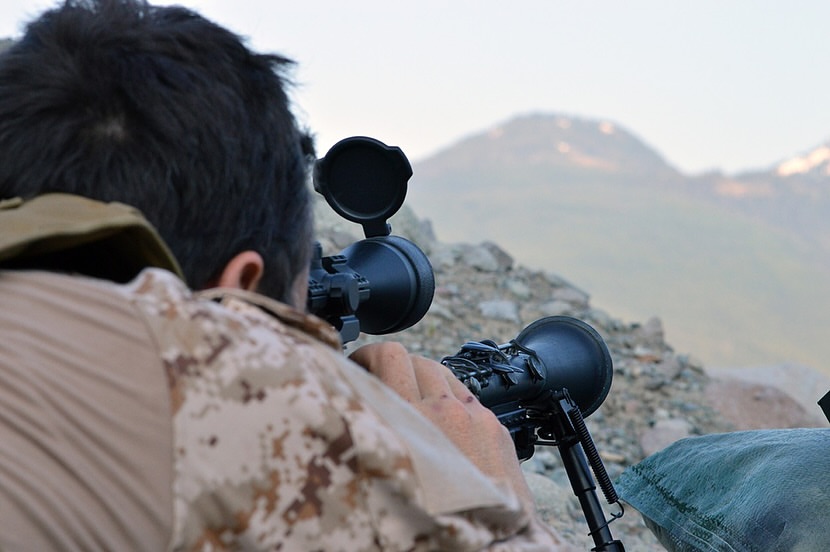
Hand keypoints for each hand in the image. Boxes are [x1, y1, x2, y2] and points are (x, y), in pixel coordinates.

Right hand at [349, 342, 535, 511]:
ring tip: (410, 398)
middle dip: (392, 366)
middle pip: (414, 359)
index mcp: (409, 418)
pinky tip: (441, 418)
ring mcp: (473, 416)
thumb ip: (373, 433)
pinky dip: (448, 397)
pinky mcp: (494, 428)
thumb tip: (357, 411)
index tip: (360, 366)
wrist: (483, 548)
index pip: (389, 357)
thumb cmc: (428, 523)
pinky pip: (466, 395)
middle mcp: (443, 410)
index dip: (368, 355)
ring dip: (420, 377)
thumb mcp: (383, 476)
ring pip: (442, 372)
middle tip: (379, 381)